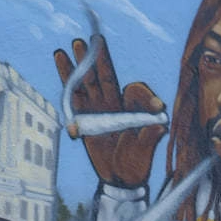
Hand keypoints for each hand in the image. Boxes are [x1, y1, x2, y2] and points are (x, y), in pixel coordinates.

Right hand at [54, 34, 164, 188]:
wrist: (119, 179)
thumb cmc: (136, 165)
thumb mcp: (144, 152)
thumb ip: (150, 137)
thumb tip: (160, 123)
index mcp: (133, 110)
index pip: (136, 92)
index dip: (145, 96)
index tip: (158, 108)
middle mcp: (115, 105)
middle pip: (107, 77)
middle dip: (100, 59)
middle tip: (94, 41)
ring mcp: (98, 110)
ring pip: (88, 82)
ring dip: (81, 65)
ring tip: (75, 45)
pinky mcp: (84, 118)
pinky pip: (73, 96)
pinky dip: (67, 80)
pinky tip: (60, 59)